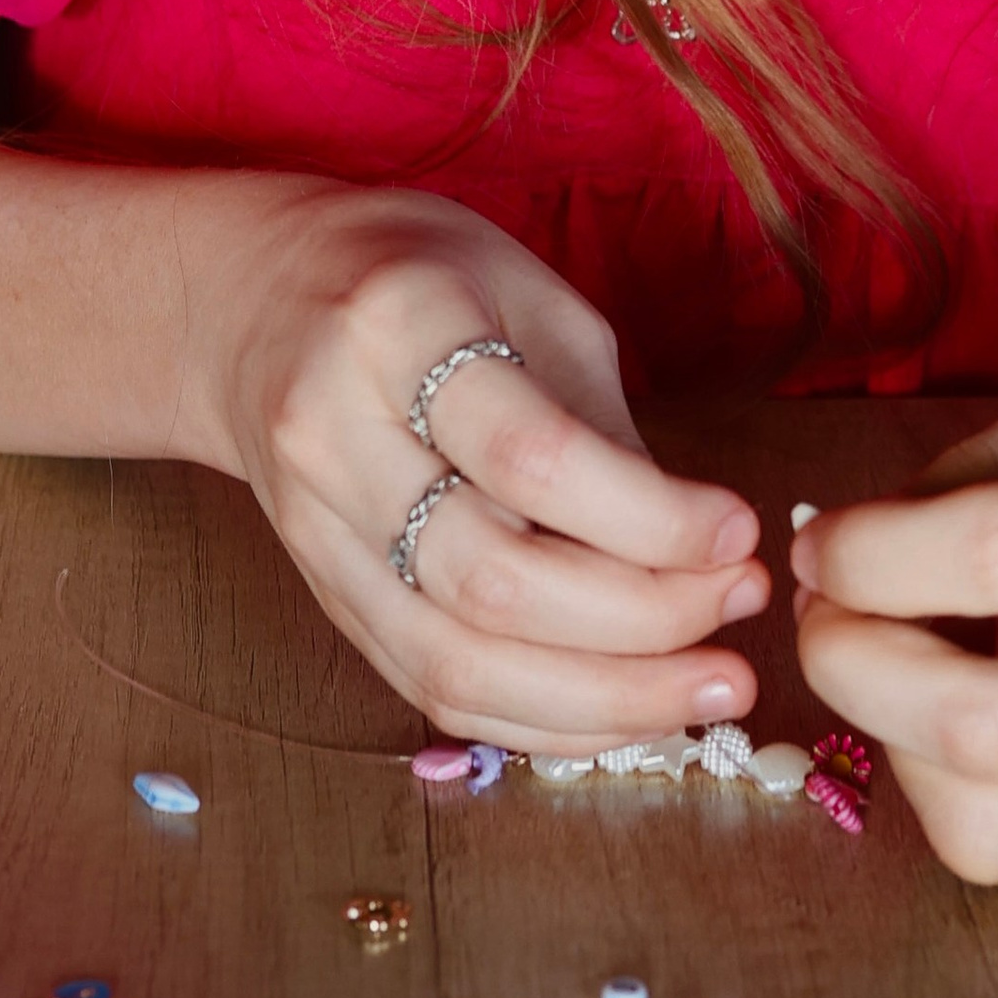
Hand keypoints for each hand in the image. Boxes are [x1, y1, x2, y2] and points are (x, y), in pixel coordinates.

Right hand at [209, 183, 768, 753]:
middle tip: (742, 610)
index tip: (739, 532)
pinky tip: (628, 711)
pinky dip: (542, 719)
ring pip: (454, 661)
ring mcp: (314, 532)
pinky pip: (430, 688)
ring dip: (603, 698)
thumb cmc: (422, 278)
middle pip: (490, 579)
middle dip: (641, 621)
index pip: (530, 455)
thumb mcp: (529, 297)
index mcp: (396, 327)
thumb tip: (703, 555)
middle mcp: (334, 437)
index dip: (648, 516)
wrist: (254, 299)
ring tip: (711, 688)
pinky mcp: (322, 597)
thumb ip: (600, 425)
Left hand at [791, 348, 997, 883]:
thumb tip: (861, 533)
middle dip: (856, 667)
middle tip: (821, 603)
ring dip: (891, 738)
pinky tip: (956, 683)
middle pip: (986, 731)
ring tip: (893, 643)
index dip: (880, 547)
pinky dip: (943, 771)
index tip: (826, 530)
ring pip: (990, 820)